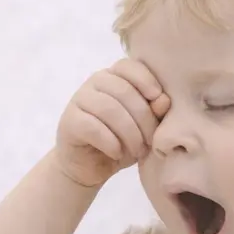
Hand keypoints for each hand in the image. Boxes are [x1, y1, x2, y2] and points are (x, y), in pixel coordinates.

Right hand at [55, 58, 169, 186]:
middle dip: (143, 119)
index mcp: (114, 77)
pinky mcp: (69, 121)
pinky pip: (93, 127)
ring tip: (136, 151)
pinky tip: (117, 153)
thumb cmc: (121, 142)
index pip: (128, 66)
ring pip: (109, 109)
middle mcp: (94, 83)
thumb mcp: (144, 128)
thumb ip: (155, 112)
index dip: (146, 80)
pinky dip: (111, 142)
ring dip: (129, 134)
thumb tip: (163, 100)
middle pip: (124, 91)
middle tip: (150, 142)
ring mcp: (79, 100)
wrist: (89, 167)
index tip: (158, 99)